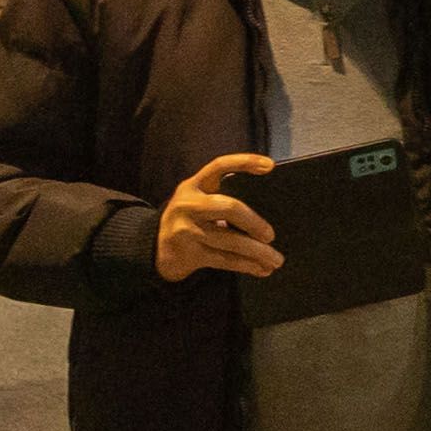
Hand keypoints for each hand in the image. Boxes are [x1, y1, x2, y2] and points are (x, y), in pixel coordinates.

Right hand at [157, 153, 282, 281]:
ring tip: (276, 259)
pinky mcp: (189, 253)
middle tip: (270, 235)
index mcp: (194, 185)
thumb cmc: (189, 219)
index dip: (244, 162)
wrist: (154, 246)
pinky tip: (261, 268)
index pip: (219, 165)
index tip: (270, 165)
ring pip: (230, 241)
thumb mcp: (198, 201)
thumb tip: (267, 215)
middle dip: (255, 222)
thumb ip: (222, 198)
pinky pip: (225, 260)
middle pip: (229, 208)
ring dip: (258, 252)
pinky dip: (247, 265)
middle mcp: (188, 204)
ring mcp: (186, 230)